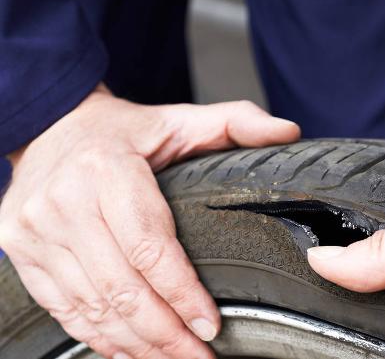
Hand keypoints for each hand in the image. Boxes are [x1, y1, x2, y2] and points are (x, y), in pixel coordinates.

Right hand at [0, 84, 299, 358]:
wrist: (51, 127)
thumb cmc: (124, 132)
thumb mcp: (180, 119)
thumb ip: (237, 122)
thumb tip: (289, 134)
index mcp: (105, 169)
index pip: (149, 247)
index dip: (183, 294)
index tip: (211, 326)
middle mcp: (62, 202)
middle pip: (121, 287)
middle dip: (165, 333)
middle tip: (200, 357)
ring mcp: (35, 231)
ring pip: (92, 306)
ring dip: (136, 344)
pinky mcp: (21, 251)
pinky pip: (62, 307)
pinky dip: (98, 336)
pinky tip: (130, 351)